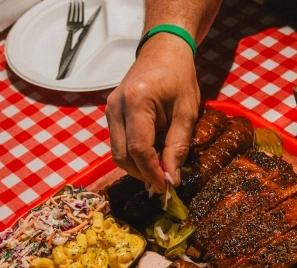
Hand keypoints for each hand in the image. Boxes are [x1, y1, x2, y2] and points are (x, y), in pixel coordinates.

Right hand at [106, 34, 200, 193]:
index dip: (152, 173)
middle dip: (143, 173)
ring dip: (138, 166)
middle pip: (122, 155)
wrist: (163, 51)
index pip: (138, 149)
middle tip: (165, 181)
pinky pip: (118, 142)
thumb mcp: (186, 113)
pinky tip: (152, 154)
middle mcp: (116, 106)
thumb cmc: (179, 78)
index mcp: (137, 102)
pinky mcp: (110, 113)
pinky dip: (134, 155)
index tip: (167, 187)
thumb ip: (178, 146)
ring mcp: (109, 109)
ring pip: (117, 152)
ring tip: (161, 168)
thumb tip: (172, 178)